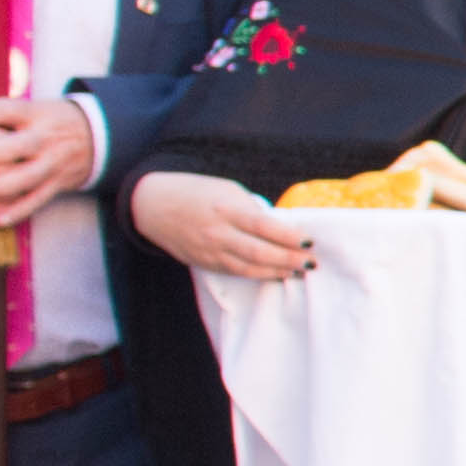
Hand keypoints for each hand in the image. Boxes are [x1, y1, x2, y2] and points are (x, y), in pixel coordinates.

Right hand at [126, 168, 311, 281]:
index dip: (288, 236)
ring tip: (300, 272)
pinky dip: (259, 275)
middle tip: (312, 263)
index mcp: (226, 209)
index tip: (309, 242)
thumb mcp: (227, 190)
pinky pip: (236, 272)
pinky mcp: (204, 262)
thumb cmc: (197, 192)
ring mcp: (209, 250)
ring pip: (248, 267)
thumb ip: (251, 209)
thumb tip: (279, 226)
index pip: (262, 226)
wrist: (153, 204)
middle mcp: (217, 232)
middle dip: (289, 259)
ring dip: (277, 271)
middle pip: (258, 252)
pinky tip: (276, 274)